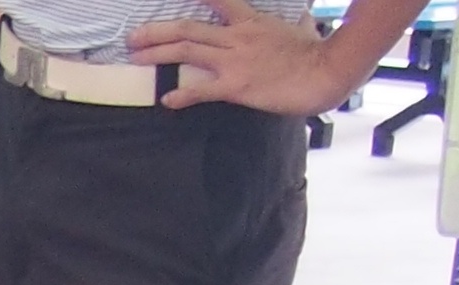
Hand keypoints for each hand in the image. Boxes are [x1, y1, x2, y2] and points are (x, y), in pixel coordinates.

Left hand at [128, 0, 349, 108]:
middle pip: (187, 29)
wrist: (325, 73)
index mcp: (250, 21)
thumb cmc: (316, 52)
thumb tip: (300, 15)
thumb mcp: (301, 26)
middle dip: (156, 32)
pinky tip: (166, 100)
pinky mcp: (235, 86)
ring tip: (136, 58)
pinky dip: (181, 95)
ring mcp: (234, 61)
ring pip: (186, 52)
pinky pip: (201, 90)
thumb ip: (291, 20)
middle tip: (133, 37)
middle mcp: (237, 37)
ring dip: (157, 55)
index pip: (218, 0)